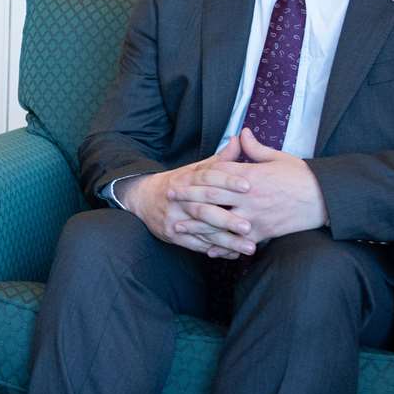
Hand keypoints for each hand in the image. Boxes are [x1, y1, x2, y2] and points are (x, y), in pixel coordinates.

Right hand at [117, 137, 256, 258]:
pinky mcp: (172, 234)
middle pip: (204, 209)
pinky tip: (232, 254)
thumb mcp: (195, 169)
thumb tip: (240, 139)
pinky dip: (214, 250)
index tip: (248, 186)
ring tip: (248, 247)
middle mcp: (180, 198)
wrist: (143, 198)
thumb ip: (220, 159)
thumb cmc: (178, 183)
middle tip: (250, 226)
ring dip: (226, 241)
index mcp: (186, 178)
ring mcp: (174, 218)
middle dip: (228, 219)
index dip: (228, 180)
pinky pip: (195, 244)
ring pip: (202, 230)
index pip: (207, 177)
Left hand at [168, 128, 327, 245]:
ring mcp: (254, 217)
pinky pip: (237, 242)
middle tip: (169, 199)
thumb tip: (241, 133)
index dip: (195, 179)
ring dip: (196, 226)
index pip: (216, 176)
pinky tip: (207, 249)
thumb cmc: (302, 175)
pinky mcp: (263, 233)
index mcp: (250, 176)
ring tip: (177, 227)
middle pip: (211, 199)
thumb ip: (255, 148)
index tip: (178, 179)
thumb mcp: (278, 157)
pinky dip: (222, 247)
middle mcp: (248, 197)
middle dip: (188, 199)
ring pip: (219, 223)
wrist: (325, 199)